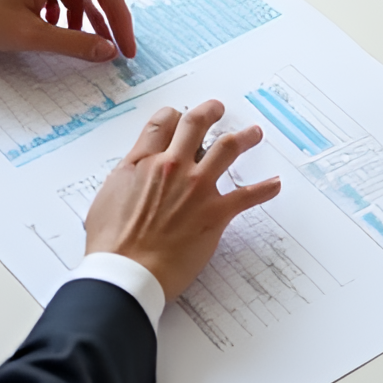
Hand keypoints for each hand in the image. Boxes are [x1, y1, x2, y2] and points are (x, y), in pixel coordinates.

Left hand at [0, 0, 135, 61]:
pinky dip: (67, 15)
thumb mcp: (31, 33)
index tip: (125, 47)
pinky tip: (57, 31)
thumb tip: (107, 51)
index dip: (121, 19)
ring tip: (86, 45)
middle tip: (115, 49)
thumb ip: (74, 43)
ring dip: (86, 21)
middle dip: (107, 22)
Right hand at [84, 101, 281, 300]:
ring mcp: (196, 188)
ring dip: (244, 137)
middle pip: (195, 124)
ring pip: (227, 148)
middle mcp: (172, 167)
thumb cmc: (111, 244)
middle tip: (218, 108)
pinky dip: (265, 188)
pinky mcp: (215, 213)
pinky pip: (247, 195)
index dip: (172, 115)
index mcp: (142, 162)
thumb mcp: (107, 197)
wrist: (127, 273)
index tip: (178, 115)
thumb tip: (134, 172)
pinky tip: (275, 184)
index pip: (162, 123)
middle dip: (210, 111)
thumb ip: (126, 178)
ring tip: (254, 132)